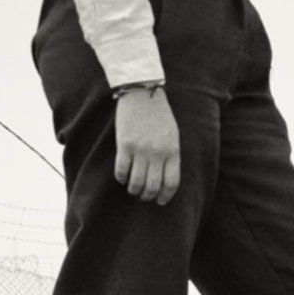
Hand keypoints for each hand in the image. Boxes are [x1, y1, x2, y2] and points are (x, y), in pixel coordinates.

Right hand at [114, 88, 181, 204]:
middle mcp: (158, 153)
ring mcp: (140, 150)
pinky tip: (122, 178)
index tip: (160, 201)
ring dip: (133, 190)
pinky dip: (121, 178)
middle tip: (143, 197)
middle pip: (153, 186)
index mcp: (173, 151)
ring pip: (136, 182)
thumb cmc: (159, 115)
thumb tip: (165, 178)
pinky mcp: (124, 145)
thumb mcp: (172, 135)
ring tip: (132, 189)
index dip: (165, 196)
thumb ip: (170, 155)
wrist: (142, 93)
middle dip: (147, 196)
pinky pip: (121, 170)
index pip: (171, 182)